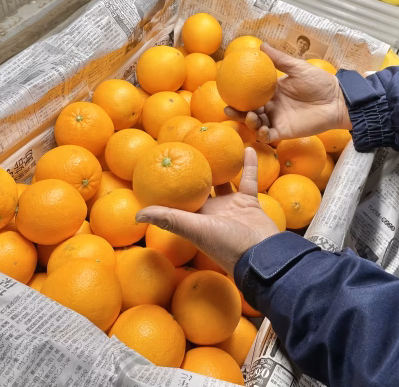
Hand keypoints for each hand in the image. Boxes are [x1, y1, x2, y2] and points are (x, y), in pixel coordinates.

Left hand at [135, 148, 278, 274]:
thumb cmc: (226, 243)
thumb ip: (169, 218)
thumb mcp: (194, 229)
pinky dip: (248, 165)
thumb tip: (137, 214)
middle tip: (186, 145)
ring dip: (219, 164)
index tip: (161, 161)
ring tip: (213, 144)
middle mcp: (211, 212)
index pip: (178, 197)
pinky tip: (246, 147)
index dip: (169, 182)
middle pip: (199, 185)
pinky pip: (248, 179)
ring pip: (223, 180)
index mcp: (195, 218)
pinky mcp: (249, 203)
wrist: (262, 254)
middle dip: (193, 169)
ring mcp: (230, 207)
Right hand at [225, 43, 351, 142]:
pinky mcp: (285, 132)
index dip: (238, 95)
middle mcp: (272, 107)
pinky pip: (270, 136)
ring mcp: (277, 120)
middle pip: (249, 111)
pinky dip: (263, 135)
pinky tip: (261, 131)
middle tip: (228, 109)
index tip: (226, 92)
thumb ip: (279, 59)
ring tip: (250, 117)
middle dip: (238, 113)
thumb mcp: (298, 67)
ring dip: (250, 123)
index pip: (251, 95)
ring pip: (257, 125)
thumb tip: (261, 45)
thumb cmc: (320, 82)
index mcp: (272, 92)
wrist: (337, 99)